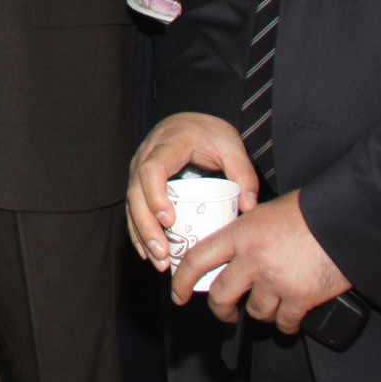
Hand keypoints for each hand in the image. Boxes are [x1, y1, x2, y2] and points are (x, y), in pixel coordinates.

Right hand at [127, 112, 258, 267]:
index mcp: (169, 144)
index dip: (155, 196)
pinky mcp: (138, 180)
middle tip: (163, 253)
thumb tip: (249, 207)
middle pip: (135, 192)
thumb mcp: (232, 147)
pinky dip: (137, 231)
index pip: (153, 169)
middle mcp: (147, 154)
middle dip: (146, 226)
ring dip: (141, 234)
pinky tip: (147, 252)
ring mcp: (138, 167)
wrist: (192, 121)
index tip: (168, 221)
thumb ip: (244, 174)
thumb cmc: (211, 134)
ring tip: (158, 260)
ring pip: (131, 203)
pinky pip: (132, 207)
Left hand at [174, 192, 351, 333]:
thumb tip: (236, 247)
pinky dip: (286, 324)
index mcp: (240, 234)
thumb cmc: (309, 211)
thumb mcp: (266, 212)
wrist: (345, 221)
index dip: (182, 280)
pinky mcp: (300, 299)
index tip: (178, 293)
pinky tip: (289, 319)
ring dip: (260, 312)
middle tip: (225, 312)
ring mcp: (275, 282)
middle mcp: (252, 260)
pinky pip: (285, 322)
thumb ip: (247, 230)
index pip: (197, 260)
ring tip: (269, 305)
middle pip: (221, 295)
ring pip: (255, 312)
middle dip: (221, 309)